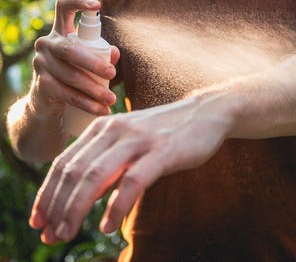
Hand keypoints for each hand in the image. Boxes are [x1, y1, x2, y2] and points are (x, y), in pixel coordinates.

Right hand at [29, 0, 119, 118]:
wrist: (48, 102)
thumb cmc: (74, 74)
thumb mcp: (88, 62)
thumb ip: (102, 54)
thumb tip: (116, 53)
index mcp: (60, 32)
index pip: (63, 8)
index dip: (78, 2)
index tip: (97, 5)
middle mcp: (47, 44)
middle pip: (70, 49)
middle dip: (93, 63)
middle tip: (112, 75)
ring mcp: (41, 64)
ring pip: (71, 76)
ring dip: (94, 90)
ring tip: (111, 100)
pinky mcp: (41, 85)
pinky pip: (66, 95)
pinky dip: (87, 104)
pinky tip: (101, 110)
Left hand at [29, 94, 230, 243]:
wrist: (204, 112)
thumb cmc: (165, 132)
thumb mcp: (129, 143)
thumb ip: (106, 165)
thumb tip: (82, 197)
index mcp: (104, 127)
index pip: (65, 162)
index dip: (47, 193)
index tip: (39, 220)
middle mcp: (116, 130)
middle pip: (75, 171)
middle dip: (56, 206)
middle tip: (49, 235)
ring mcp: (139, 139)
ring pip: (96, 176)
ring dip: (77, 208)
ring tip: (66, 233)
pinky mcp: (162, 151)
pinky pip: (133, 182)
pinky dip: (117, 206)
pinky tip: (108, 225)